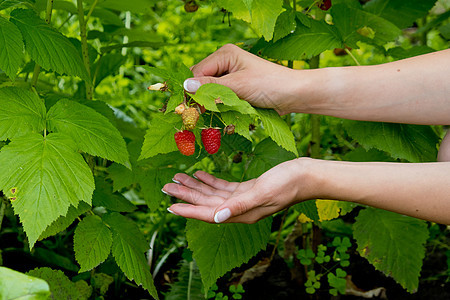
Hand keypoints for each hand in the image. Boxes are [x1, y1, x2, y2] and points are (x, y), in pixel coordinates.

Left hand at [163, 158, 312, 222]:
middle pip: (206, 203)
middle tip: (166, 186)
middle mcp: (239, 208)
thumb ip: (239, 205)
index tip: (170, 207)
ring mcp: (243, 199)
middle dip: (186, 195)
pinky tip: (199, 174)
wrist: (306, 175)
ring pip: (212, 194)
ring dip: (195, 186)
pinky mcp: (247, 189)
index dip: (188, 210)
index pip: (208, 214)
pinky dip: (210, 181)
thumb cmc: (288, 183)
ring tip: (177, 178)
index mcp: (241, 212)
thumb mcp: (263, 192)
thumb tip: (217, 218)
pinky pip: (223, 187)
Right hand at [183, 44, 301, 114]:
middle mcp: (225, 63)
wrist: (294, 95)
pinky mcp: (237, 90)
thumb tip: (185, 86)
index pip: (197, 71)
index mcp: (225, 54)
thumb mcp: (238, 85)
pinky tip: (223, 116)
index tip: (189, 107)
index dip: (192, 89)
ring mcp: (231, 77)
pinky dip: (220, 108)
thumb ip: (211, 87)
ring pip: (210, 93)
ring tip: (212, 117)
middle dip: (201, 98)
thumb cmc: (269, 84)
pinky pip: (220, 99)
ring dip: (211, 105)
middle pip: (201, 82)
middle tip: (200, 115)